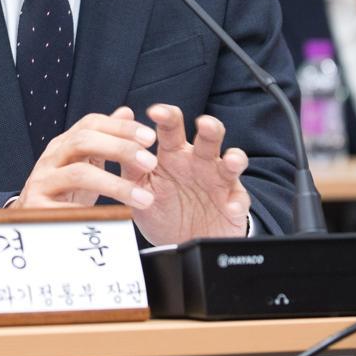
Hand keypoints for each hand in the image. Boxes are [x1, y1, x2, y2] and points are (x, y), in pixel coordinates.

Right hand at [12, 107, 158, 210]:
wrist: (31, 222)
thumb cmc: (66, 191)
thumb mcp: (87, 163)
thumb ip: (106, 139)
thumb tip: (127, 111)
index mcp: (65, 144)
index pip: (91, 123)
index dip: (121, 127)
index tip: (150, 137)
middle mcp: (51, 158)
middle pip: (83, 141)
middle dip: (120, 149)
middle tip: (151, 162)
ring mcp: (41, 182)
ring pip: (79, 174)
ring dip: (116, 185)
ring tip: (144, 198)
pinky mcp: (37, 208)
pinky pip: (67, 208)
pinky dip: (94, 212)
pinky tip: (116, 219)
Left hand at [127, 103, 251, 245]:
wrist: (179, 243)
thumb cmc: (160, 208)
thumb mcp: (140, 188)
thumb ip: (129, 164)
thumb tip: (117, 131)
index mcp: (174, 155)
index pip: (172, 129)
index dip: (166, 117)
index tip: (155, 112)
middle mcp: (199, 162)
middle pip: (209, 138)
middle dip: (210, 128)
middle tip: (203, 123)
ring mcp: (218, 181)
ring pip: (232, 163)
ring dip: (233, 160)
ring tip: (229, 161)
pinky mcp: (233, 203)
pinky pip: (239, 199)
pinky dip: (236, 202)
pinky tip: (231, 207)